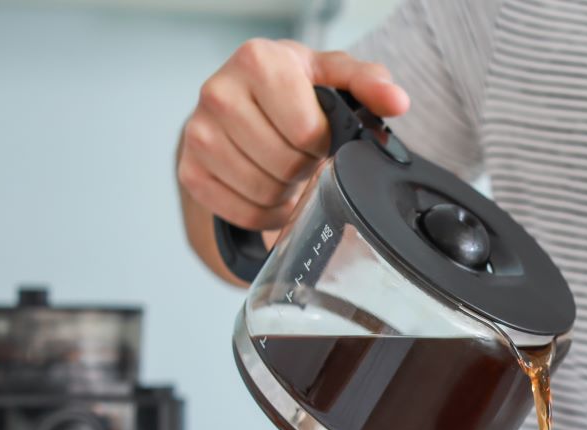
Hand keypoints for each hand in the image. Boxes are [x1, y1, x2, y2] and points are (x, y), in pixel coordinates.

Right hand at [177, 39, 408, 231]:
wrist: (239, 103)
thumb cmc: (291, 89)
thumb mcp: (332, 76)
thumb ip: (368, 83)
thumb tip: (396, 101)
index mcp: (258, 60)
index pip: (306, 130)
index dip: (323, 143)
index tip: (321, 135)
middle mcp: (218, 91)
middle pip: (285, 164)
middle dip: (305, 167)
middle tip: (303, 154)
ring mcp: (198, 133)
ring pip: (263, 191)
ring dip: (286, 191)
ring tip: (286, 169)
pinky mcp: (189, 170)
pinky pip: (242, 212)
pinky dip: (265, 212)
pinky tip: (269, 189)